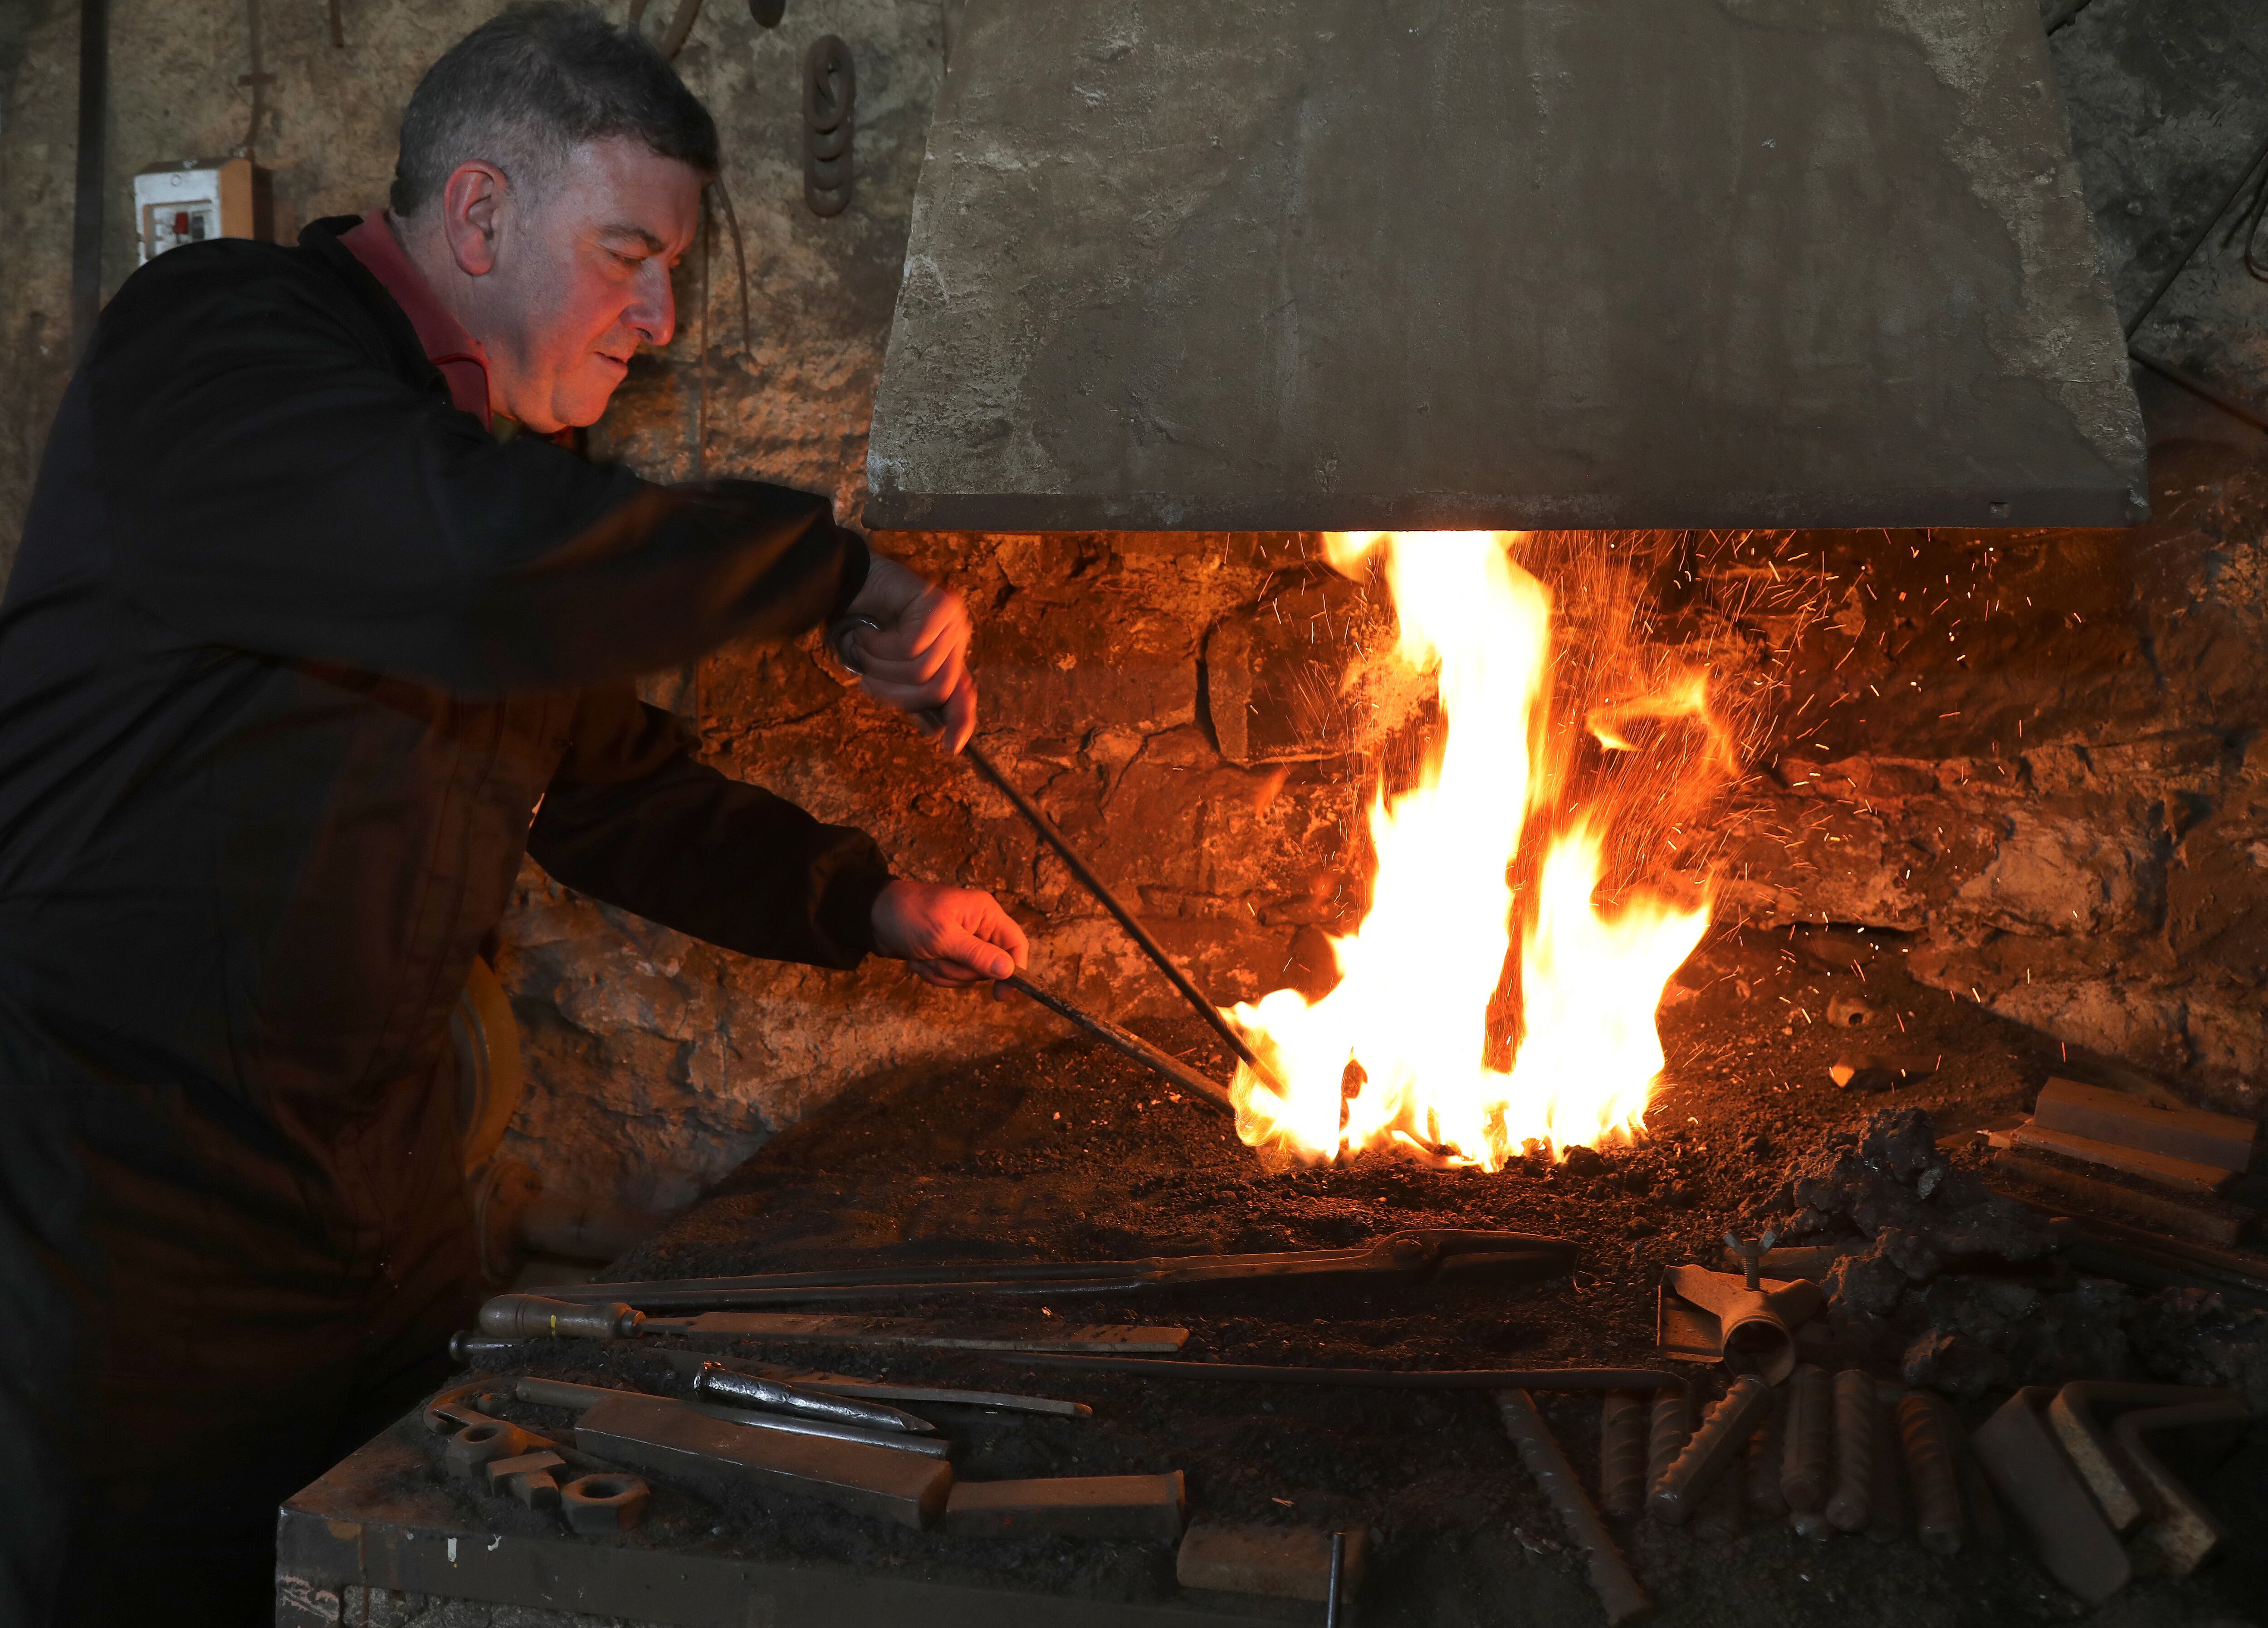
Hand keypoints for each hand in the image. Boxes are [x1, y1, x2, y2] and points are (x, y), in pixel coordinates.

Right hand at [841, 555, 977, 751]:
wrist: (841, 583)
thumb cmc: (859, 626)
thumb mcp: (881, 672)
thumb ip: (909, 697)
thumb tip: (935, 731)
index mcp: (944, 658)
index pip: (963, 694)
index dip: (961, 721)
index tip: (950, 747)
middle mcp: (954, 640)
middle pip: (936, 690)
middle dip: (893, 692)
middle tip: (865, 678)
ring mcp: (951, 620)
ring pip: (922, 671)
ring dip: (879, 665)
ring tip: (863, 646)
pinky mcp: (939, 604)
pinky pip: (912, 646)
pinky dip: (879, 644)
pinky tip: (866, 629)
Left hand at [870, 880, 1027, 998]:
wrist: (872, 917)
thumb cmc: (908, 917)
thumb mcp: (943, 937)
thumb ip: (977, 954)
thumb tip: (1009, 971)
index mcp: (985, 913)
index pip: (1016, 943)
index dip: (1015, 970)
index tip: (1000, 994)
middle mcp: (979, 926)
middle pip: (990, 966)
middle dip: (960, 969)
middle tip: (937, 956)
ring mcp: (963, 941)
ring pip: (968, 975)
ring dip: (943, 971)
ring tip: (924, 955)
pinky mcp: (948, 952)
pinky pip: (951, 975)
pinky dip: (933, 972)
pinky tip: (918, 959)